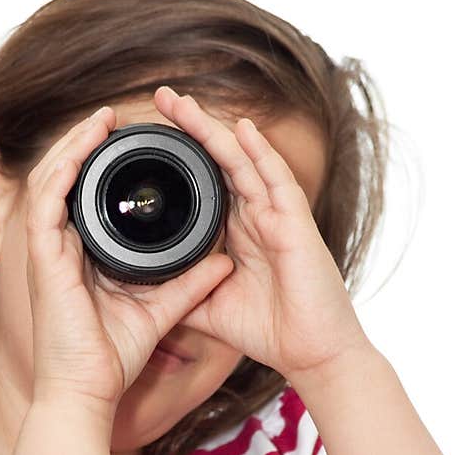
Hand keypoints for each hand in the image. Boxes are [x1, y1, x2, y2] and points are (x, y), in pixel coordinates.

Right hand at [25, 103, 234, 413]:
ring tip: (102, 119)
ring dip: (75, 144)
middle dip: (86, 143)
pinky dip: (64, 168)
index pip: (85, 198)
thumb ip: (191, 284)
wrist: (87, 393)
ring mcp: (45, 253)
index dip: (101, 166)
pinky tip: (84, 145)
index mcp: (80, 258)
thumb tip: (224, 260)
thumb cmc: (111, 361)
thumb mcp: (162, 312)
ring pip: (52, 179)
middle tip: (114, 117)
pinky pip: (46, 200)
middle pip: (65, 180)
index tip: (130, 144)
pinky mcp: (41, 260)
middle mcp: (58, 250)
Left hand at [152, 86, 369, 378]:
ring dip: (213, 130)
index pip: (204, 183)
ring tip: (183, 103)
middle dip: (191, 128)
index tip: (146, 139)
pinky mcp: (296, 225)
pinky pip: (277, 180)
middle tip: (159, 99)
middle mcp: (257, 216)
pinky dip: (260, 153)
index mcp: (238, 231)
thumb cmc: (271, 332)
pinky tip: (241, 129)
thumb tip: (141, 289)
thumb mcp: (209, 311)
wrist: (313, 354)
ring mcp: (277, 216)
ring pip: (242, 160)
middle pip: (220, 160)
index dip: (179, 158)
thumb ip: (181, 293)